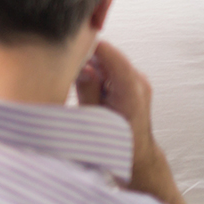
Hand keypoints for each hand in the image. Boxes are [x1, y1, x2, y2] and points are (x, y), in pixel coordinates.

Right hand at [76, 40, 188, 203]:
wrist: (137, 158)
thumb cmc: (117, 145)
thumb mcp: (94, 120)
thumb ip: (88, 90)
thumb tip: (81, 67)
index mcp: (130, 91)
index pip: (109, 54)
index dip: (87, 46)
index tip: (67, 46)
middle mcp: (137, 81)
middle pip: (106, 54)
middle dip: (84, 57)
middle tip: (66, 68)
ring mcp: (137, 80)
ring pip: (106, 59)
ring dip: (89, 64)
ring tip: (76, 80)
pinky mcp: (131, 81)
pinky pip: (109, 67)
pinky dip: (96, 71)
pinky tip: (86, 84)